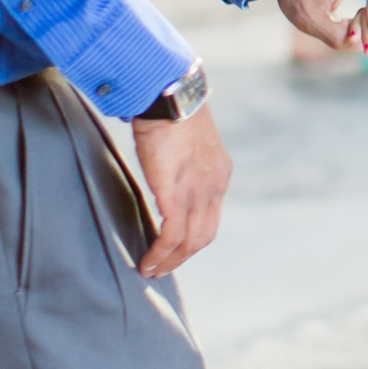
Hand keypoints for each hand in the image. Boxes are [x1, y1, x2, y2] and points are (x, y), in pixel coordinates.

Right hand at [132, 106, 232, 276]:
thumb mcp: (186, 141)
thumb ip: (183, 161)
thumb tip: (165, 165)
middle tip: (164, 267)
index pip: (211, 215)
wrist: (170, 97)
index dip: (194, 235)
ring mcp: (198, 193)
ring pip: (190, 242)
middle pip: (205, 235)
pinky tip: (148, 263)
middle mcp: (215, 187)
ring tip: (152, 271)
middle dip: (184, 255)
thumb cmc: (171, 111)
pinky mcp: (176, 195)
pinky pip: (171, 236)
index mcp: (219, 174)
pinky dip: (160, 254)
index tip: (176, 246)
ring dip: (171, 261)